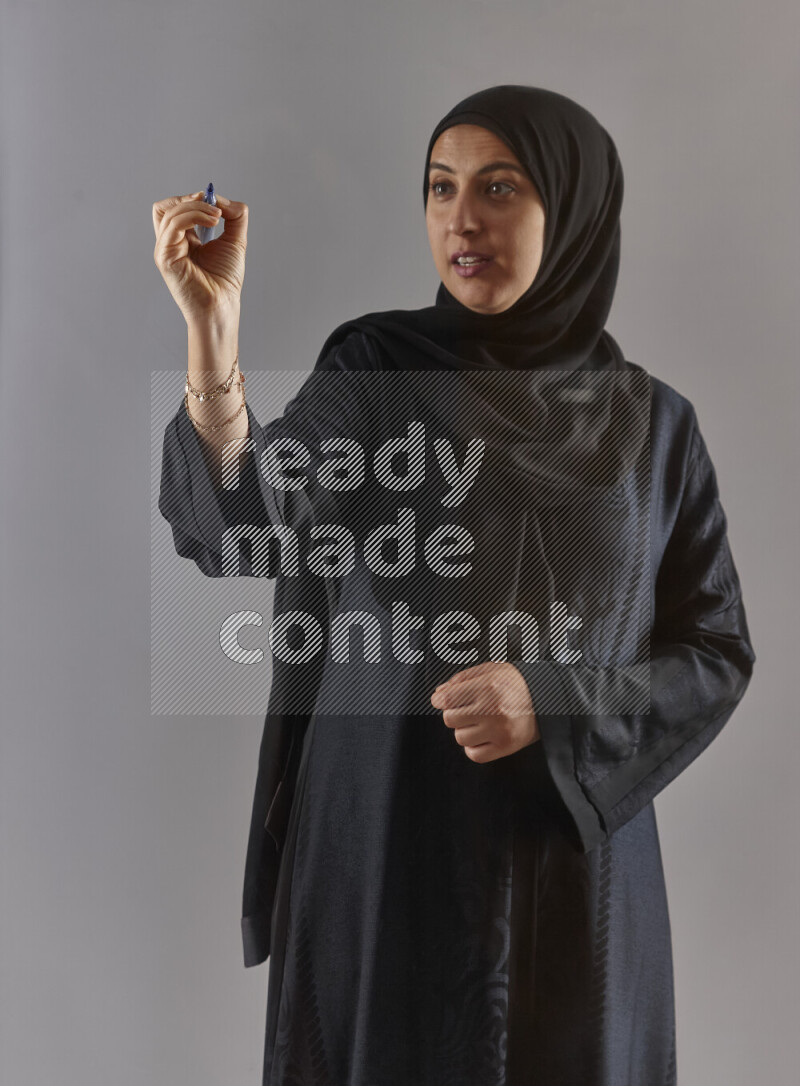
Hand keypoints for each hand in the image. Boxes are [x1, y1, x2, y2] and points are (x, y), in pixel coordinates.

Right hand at [152, 190, 247, 325]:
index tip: (214, 201)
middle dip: (190, 200)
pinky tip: (212, 222)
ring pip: (169, 212)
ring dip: (196, 207)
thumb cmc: (225, 281)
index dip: (192, 200)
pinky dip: (193, 216)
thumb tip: (223, 199)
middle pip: (166, 206)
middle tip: (214, 208)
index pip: (176, 209)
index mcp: (182, 240)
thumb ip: (234, 217)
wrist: (222, 306)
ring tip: (217, 217)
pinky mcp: (164, 257)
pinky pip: (173, 225)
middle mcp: (170, 243)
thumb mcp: (235, 241)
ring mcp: (165, 250)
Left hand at [430, 661, 539, 762]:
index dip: (440, 700)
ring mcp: (499, 730)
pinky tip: (483, 735)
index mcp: (488, 686)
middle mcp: (493, 709)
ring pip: (460, 738)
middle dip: (455, 713)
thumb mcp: (491, 670)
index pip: (447, 699)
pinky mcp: (506, 746)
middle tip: (467, 709)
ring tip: (479, 721)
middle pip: (450, 719)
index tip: (442, 700)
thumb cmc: (518, 683)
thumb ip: (462, 679)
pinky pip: (474, 754)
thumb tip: (439, 693)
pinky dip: (474, 747)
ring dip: (465, 730)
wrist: (548, 698)